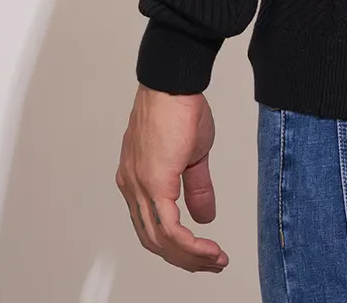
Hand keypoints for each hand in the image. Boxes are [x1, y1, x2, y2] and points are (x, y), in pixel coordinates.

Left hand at [115, 83, 229, 271]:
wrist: (174, 83)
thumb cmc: (179, 106)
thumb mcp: (193, 154)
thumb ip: (197, 188)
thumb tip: (205, 218)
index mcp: (137, 178)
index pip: (151, 225)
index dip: (176, 245)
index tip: (201, 253)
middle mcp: (132, 186)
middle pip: (153, 240)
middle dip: (184, 258)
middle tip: (210, 264)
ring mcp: (139, 186)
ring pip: (160, 240)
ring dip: (190, 256)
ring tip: (215, 260)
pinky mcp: (154, 182)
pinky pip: (169, 228)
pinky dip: (189, 245)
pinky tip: (207, 249)